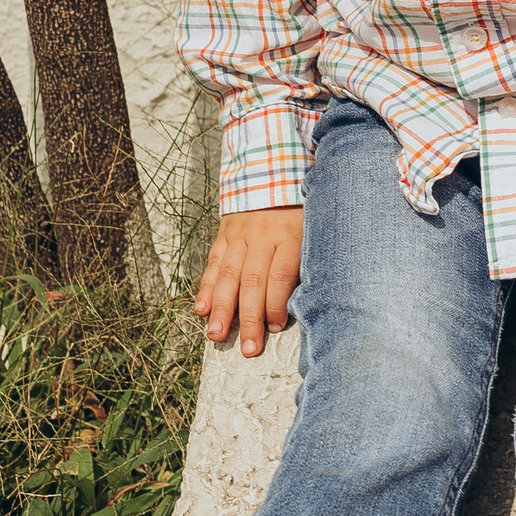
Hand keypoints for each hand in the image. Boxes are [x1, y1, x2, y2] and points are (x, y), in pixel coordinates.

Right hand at [195, 206, 303, 356]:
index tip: (276, 327)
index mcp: (291, 235)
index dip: (276, 304)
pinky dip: (205, 287)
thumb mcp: (315, 226)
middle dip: (249, 318)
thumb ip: (310, 257)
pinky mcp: (225, 235)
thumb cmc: (302, 207)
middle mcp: (263, 236)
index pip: (280, 275)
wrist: (274, 167)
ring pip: (229, 276)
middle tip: (248, 348)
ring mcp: (240, 235)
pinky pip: (214, 263)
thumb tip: (309, 298)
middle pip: (253, 282)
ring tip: (216, 335)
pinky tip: (200, 308)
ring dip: (221, 309)